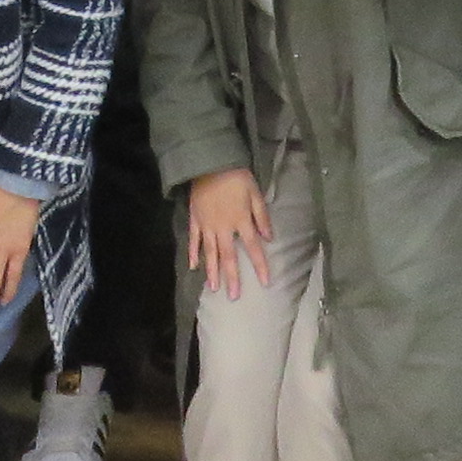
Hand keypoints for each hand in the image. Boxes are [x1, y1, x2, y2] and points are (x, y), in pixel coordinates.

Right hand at [183, 164, 272, 297]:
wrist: (210, 163)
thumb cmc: (236, 177)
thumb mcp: (255, 193)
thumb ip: (261, 216)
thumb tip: (269, 238)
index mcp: (240, 221)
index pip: (253, 248)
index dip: (260, 265)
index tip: (265, 283)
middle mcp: (223, 228)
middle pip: (228, 256)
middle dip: (232, 277)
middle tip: (233, 297)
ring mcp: (207, 225)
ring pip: (210, 253)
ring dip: (212, 271)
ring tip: (214, 288)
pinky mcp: (195, 220)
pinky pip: (193, 240)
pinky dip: (193, 254)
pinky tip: (193, 267)